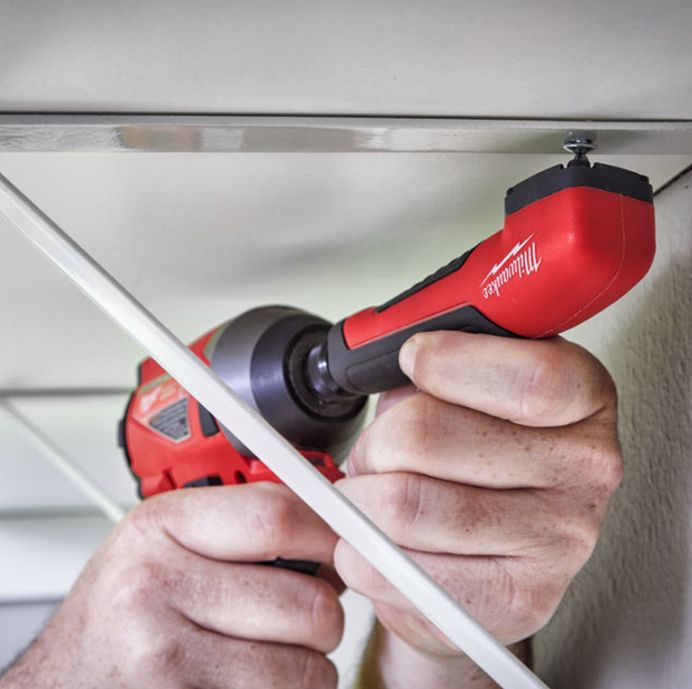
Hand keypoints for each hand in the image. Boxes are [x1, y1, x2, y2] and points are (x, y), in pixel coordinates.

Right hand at [0, 483, 342, 688]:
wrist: (66, 684)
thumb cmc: (120, 617)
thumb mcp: (163, 545)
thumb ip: (239, 525)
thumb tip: (334, 527)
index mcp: (158, 531)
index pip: (277, 517)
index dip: (330, 532)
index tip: (345, 545)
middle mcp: (155, 591)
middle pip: (308, 602)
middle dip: (324, 616)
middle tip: (303, 617)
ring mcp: (166, 664)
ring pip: (309, 668)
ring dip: (308, 667)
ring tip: (267, 655)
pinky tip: (250, 684)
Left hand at [335, 332, 621, 685]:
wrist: (497, 541)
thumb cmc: (477, 449)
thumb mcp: (468, 383)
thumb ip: (435, 367)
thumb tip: (377, 370)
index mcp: (583, 400)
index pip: (528, 379)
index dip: (446, 362)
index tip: (411, 358)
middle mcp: (585, 472)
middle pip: (427, 436)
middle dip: (375, 441)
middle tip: (377, 449)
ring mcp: (557, 544)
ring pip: (402, 505)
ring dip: (361, 499)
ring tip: (376, 496)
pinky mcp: (517, 604)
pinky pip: (396, 570)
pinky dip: (361, 552)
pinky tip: (379, 541)